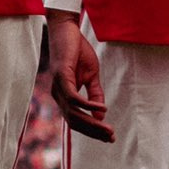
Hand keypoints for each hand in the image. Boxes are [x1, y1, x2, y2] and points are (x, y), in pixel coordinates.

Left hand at [46, 11, 111, 142]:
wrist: (67, 30)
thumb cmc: (77, 51)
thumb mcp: (91, 75)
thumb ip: (95, 94)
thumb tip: (101, 114)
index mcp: (64, 96)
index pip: (76, 120)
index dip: (91, 130)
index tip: (108, 137)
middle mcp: (57, 94)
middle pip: (74, 121)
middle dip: (93, 131)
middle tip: (111, 138)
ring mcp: (57, 86)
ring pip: (73, 112)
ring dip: (92, 123)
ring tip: (108, 129)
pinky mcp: (60, 76)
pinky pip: (73, 97)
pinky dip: (87, 104)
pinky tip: (101, 107)